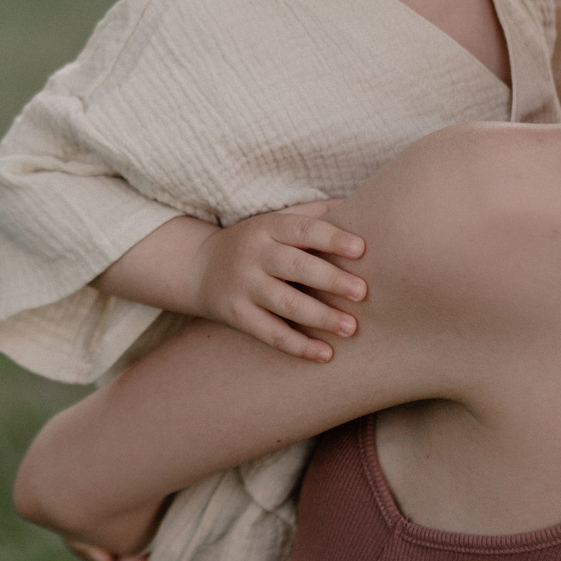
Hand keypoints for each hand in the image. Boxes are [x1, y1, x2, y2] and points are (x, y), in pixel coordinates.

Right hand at [196, 200, 367, 361]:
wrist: (198, 267)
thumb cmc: (255, 243)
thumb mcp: (275, 220)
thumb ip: (313, 215)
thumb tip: (362, 207)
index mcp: (267, 227)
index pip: (302, 229)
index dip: (331, 238)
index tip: (361, 249)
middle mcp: (253, 255)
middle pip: (295, 267)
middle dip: (330, 279)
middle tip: (362, 292)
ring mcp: (243, 286)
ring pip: (284, 303)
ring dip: (319, 317)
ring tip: (351, 328)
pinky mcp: (237, 315)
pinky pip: (270, 333)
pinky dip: (298, 346)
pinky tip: (325, 354)